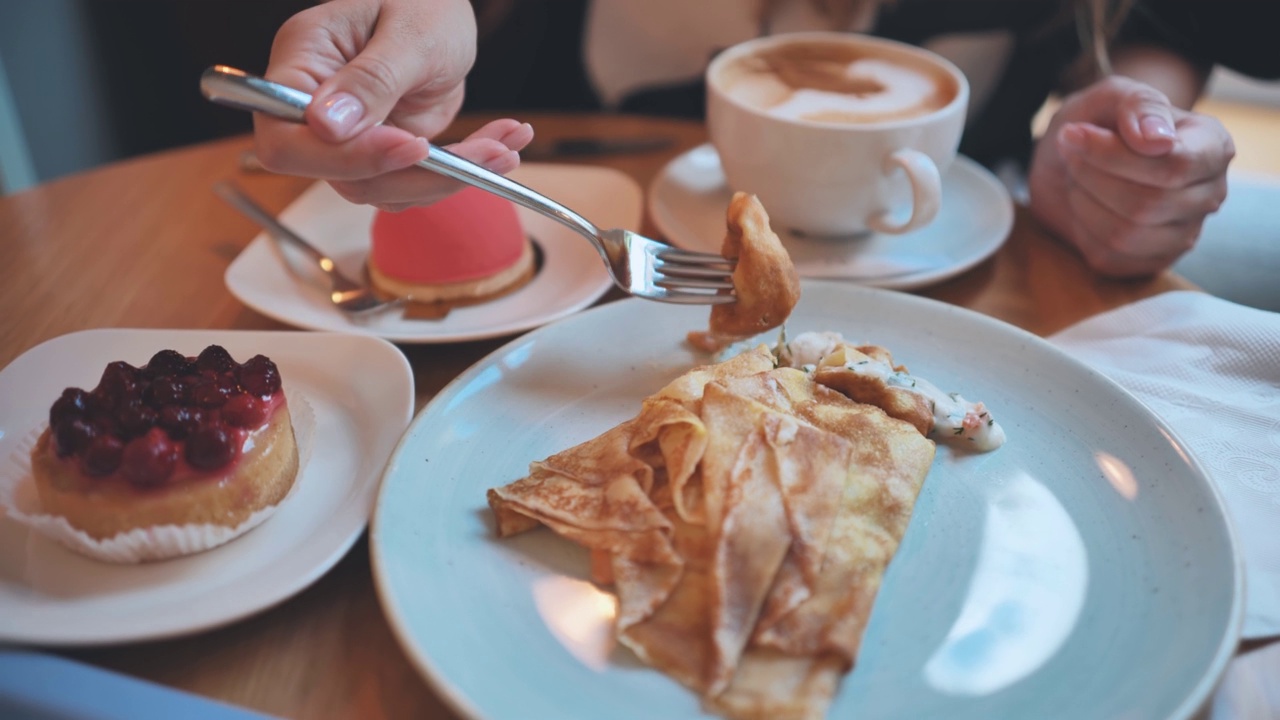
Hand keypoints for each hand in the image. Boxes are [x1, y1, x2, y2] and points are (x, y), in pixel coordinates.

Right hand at [253, 0, 533, 210]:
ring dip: (450, 178)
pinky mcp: (385, 151)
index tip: (409, 144)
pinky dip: (460, 173)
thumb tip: (325, 125)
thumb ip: (373, 79)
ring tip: (505, 148)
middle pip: (342, 176)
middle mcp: (316, 106)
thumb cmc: (425, 0)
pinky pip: (414, 183)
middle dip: (418, 174)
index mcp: (303, 60)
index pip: (287, 138)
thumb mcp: (412, 32)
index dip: (343, 156)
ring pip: (384, 189)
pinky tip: (501, 147)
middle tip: (486, 155)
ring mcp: (350, 135)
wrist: (443, 8)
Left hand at [1028, 76, 1233, 276]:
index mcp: (1213, 147)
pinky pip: (1109, 257)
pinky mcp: (1150, 261)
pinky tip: (1084, 204)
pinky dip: (1082, 229)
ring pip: (1126, 234)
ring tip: (1077, 177)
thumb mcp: (1112, 96)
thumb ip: (1138, 106)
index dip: (1114, 156)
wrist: (1071, 161)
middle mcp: (1209, 194)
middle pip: (1147, 204)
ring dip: (1085, 202)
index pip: (1174, 166)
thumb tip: (1157, 142)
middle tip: (1070, 154)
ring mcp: (1184, 233)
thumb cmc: (1099, 123)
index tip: (1073, 133)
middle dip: (1092, 177)